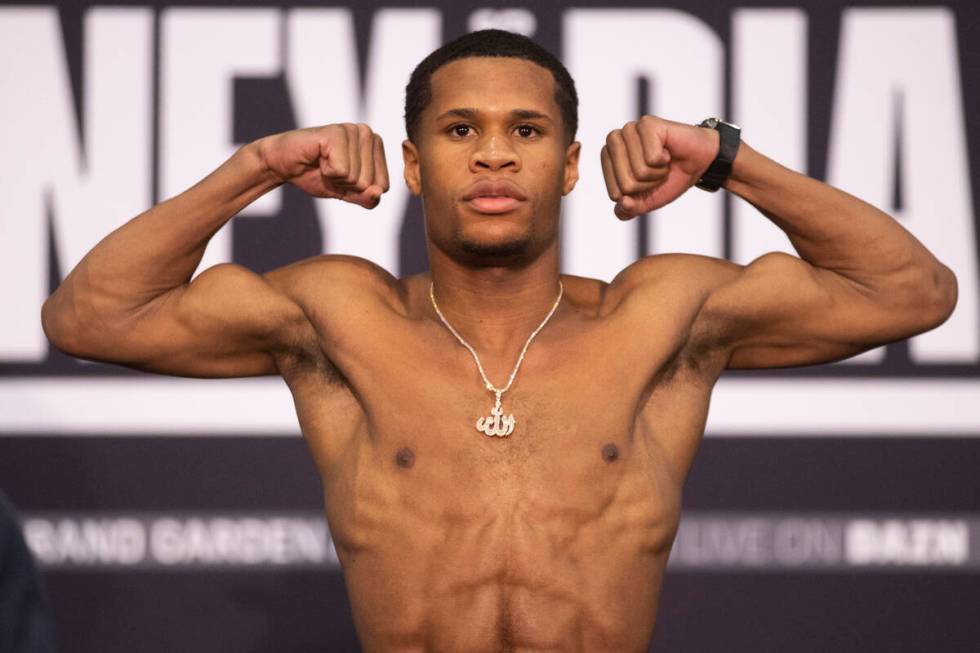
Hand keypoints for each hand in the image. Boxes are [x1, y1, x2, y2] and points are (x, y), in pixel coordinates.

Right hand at [256, 123, 389, 208]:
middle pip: (369, 182)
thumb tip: (377, 193)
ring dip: (334, 177)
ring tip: (323, 162)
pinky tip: (318, 157)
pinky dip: (326, 171)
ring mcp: (352, 131)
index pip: (383, 186)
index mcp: (376, 146)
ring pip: (356, 177)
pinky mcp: (336, 133)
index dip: (358, 190)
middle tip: (329, 169)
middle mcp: (367, 133)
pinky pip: (341, 170)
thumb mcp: (348, 193)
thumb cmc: (316, 174)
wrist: (283, 164)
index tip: (342, 176)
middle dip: (346, 183)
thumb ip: (367, 198)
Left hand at [600, 115, 719, 219]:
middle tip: (657, 171)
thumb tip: (623, 202)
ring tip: (662, 161)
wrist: (698, 162)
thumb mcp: (646, 202)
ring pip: (638, 171)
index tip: (646, 181)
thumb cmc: (669, 178)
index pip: (615, 193)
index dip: (636, 195)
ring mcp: (629, 129)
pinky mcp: (647, 124)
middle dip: (647, 184)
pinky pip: (651, 158)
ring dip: (656, 173)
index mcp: (607, 158)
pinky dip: (663, 161)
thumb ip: (628, 210)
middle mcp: (614, 140)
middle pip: (625, 184)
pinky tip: (668, 151)